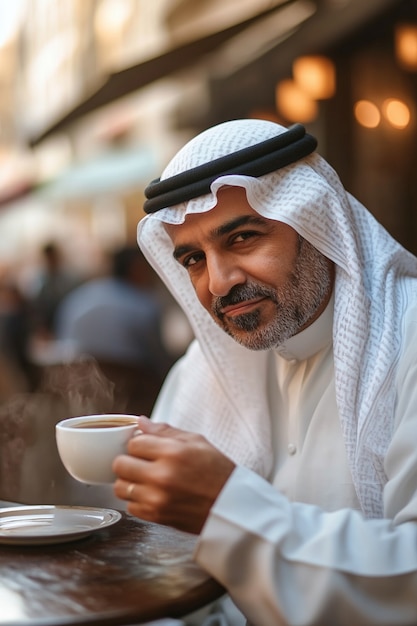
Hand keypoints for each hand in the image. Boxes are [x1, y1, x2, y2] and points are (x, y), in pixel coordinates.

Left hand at [112, 416, 235, 533]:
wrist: (232, 506)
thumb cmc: (218, 473)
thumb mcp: (197, 442)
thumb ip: (165, 431)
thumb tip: (141, 422)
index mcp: (173, 452)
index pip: (134, 443)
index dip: (139, 443)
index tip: (147, 447)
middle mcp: (162, 476)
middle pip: (120, 464)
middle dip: (129, 460)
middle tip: (141, 462)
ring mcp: (157, 498)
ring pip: (120, 487)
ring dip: (129, 481)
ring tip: (145, 479)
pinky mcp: (156, 516)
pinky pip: (130, 507)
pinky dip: (137, 500)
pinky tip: (152, 494)